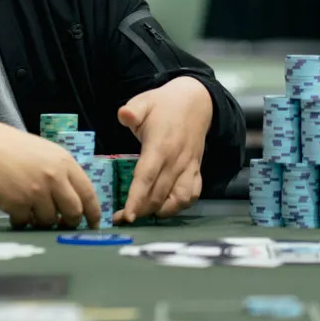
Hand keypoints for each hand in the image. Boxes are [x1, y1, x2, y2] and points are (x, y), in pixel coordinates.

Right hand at [0, 119, 100, 228]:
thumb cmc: (14, 149)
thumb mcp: (46, 153)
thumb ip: (62, 174)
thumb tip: (77, 202)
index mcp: (64, 163)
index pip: (88, 193)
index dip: (93, 213)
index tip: (93, 224)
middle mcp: (53, 177)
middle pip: (74, 212)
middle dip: (70, 222)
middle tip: (62, 223)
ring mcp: (36, 191)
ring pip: (50, 220)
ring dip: (42, 221)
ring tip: (31, 210)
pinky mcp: (17, 203)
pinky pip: (26, 222)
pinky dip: (22, 220)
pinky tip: (15, 210)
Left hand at [116, 77, 213, 221]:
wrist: (197, 102)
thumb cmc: (164, 104)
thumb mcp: (144, 101)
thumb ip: (132, 111)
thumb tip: (123, 115)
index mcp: (160, 146)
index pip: (146, 178)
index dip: (136, 199)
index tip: (126, 215)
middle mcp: (176, 161)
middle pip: (159, 195)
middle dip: (140, 211)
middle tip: (122, 219)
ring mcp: (189, 167)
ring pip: (177, 200)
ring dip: (160, 211)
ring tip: (142, 214)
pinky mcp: (197, 170)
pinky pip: (192, 195)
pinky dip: (180, 206)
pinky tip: (165, 208)